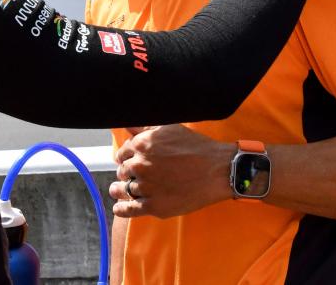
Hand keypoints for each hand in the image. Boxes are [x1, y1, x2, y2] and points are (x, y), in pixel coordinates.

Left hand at [109, 124, 233, 218]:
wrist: (218, 170)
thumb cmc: (196, 147)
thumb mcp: (169, 129)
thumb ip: (145, 128)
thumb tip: (127, 125)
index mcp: (142, 145)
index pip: (123, 152)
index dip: (127, 156)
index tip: (130, 159)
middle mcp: (140, 165)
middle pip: (123, 170)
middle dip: (128, 171)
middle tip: (135, 174)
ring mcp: (146, 187)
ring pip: (125, 189)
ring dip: (121, 189)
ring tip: (119, 189)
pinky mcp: (154, 206)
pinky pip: (130, 209)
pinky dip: (121, 209)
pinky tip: (118, 208)